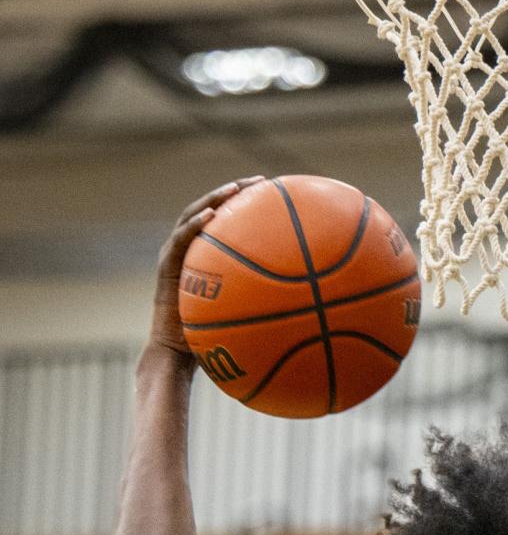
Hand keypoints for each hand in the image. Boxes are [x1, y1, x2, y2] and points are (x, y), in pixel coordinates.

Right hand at [146, 179, 265, 367]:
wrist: (177, 353)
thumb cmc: (213, 338)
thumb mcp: (246, 316)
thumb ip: (268, 305)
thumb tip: (314, 308)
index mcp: (208, 255)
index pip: (228, 220)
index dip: (248, 203)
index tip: (276, 192)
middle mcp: (191, 249)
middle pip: (212, 209)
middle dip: (235, 191)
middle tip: (260, 181)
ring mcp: (175, 254)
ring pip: (192, 216)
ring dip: (213, 199)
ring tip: (234, 189)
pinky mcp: (166, 266)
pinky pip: (180, 240)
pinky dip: (195, 225)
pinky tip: (211, 216)